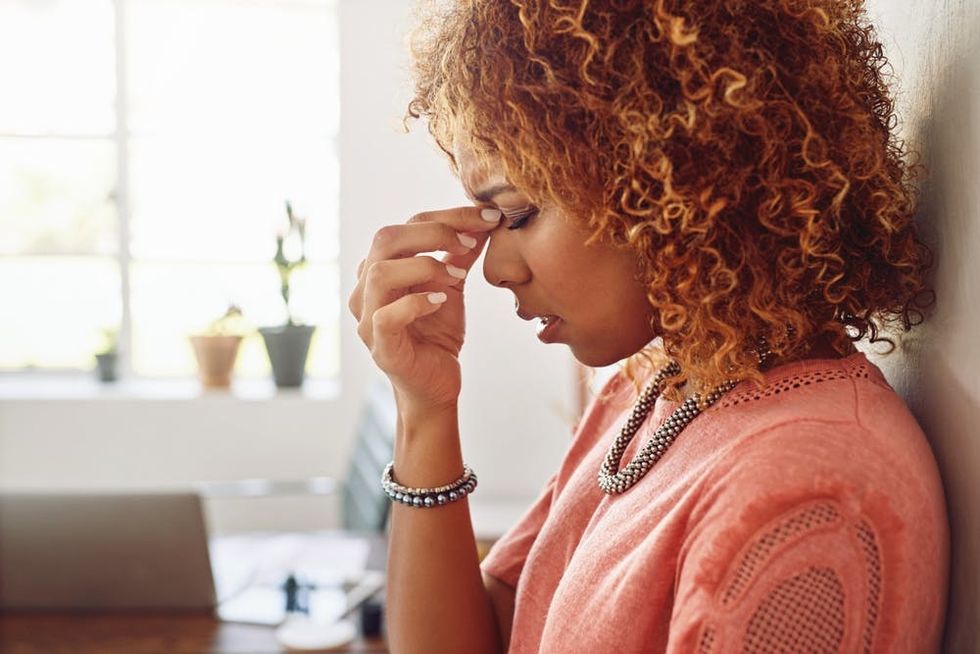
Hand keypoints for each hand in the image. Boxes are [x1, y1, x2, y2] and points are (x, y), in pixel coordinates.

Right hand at [349, 207, 500, 411]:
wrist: (437, 385)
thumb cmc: (437, 335)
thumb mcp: (452, 286)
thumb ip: (460, 254)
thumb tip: (483, 220)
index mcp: (382, 268)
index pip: (406, 226)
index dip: (447, 217)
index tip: (487, 218)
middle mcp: (367, 288)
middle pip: (385, 239)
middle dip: (433, 233)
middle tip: (469, 242)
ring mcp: (368, 318)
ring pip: (381, 273)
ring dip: (425, 267)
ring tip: (457, 277)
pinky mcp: (380, 346)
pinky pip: (387, 317)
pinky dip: (416, 303)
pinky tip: (441, 301)